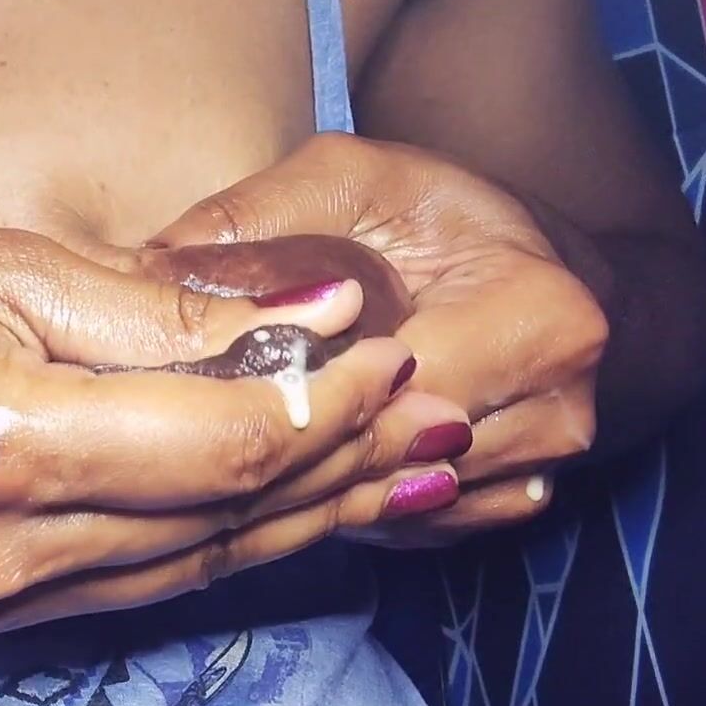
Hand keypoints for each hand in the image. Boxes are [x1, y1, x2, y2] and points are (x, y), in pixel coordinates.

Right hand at [0, 228, 468, 632]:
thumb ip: (161, 305)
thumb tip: (317, 309)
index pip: (217, 445)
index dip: (327, 404)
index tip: (399, 353)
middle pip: (226, 519)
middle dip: (347, 464)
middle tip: (445, 411)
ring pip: (202, 568)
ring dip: (311, 514)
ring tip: (408, 462)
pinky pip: (151, 585)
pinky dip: (235, 542)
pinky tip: (301, 505)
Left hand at [152, 133, 608, 547]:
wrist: (527, 261)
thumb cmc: (435, 213)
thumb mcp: (345, 180)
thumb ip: (255, 219)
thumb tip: (146, 267)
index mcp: (542, 317)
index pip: (389, 391)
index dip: (287, 384)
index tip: (201, 369)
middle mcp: (559, 411)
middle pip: (387, 459)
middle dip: (285, 436)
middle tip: (187, 409)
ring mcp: (538, 472)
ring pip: (387, 503)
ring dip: (305, 477)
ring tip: (225, 432)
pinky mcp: (499, 508)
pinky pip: (399, 525)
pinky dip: (336, 498)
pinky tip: (281, 462)